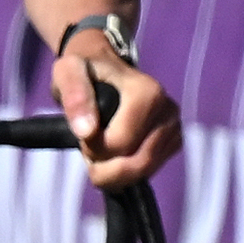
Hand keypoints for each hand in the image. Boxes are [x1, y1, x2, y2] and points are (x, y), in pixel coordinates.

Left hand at [60, 46, 180, 187]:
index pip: (119, 144)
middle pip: (136, 164)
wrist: (106, 70)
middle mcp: (168, 111)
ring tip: (100, 149)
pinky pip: (149, 171)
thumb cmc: (86, 71)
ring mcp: (175, 128)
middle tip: (88, 148)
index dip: (93, 148)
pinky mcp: (175, 142)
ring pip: (143, 172)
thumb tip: (87, 132)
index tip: (82, 132)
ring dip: (114, 172)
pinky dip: (127, 172)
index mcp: (147, 93)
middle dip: (104, 167)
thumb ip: (74, 97)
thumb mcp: (68, 73)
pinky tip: (116, 154)